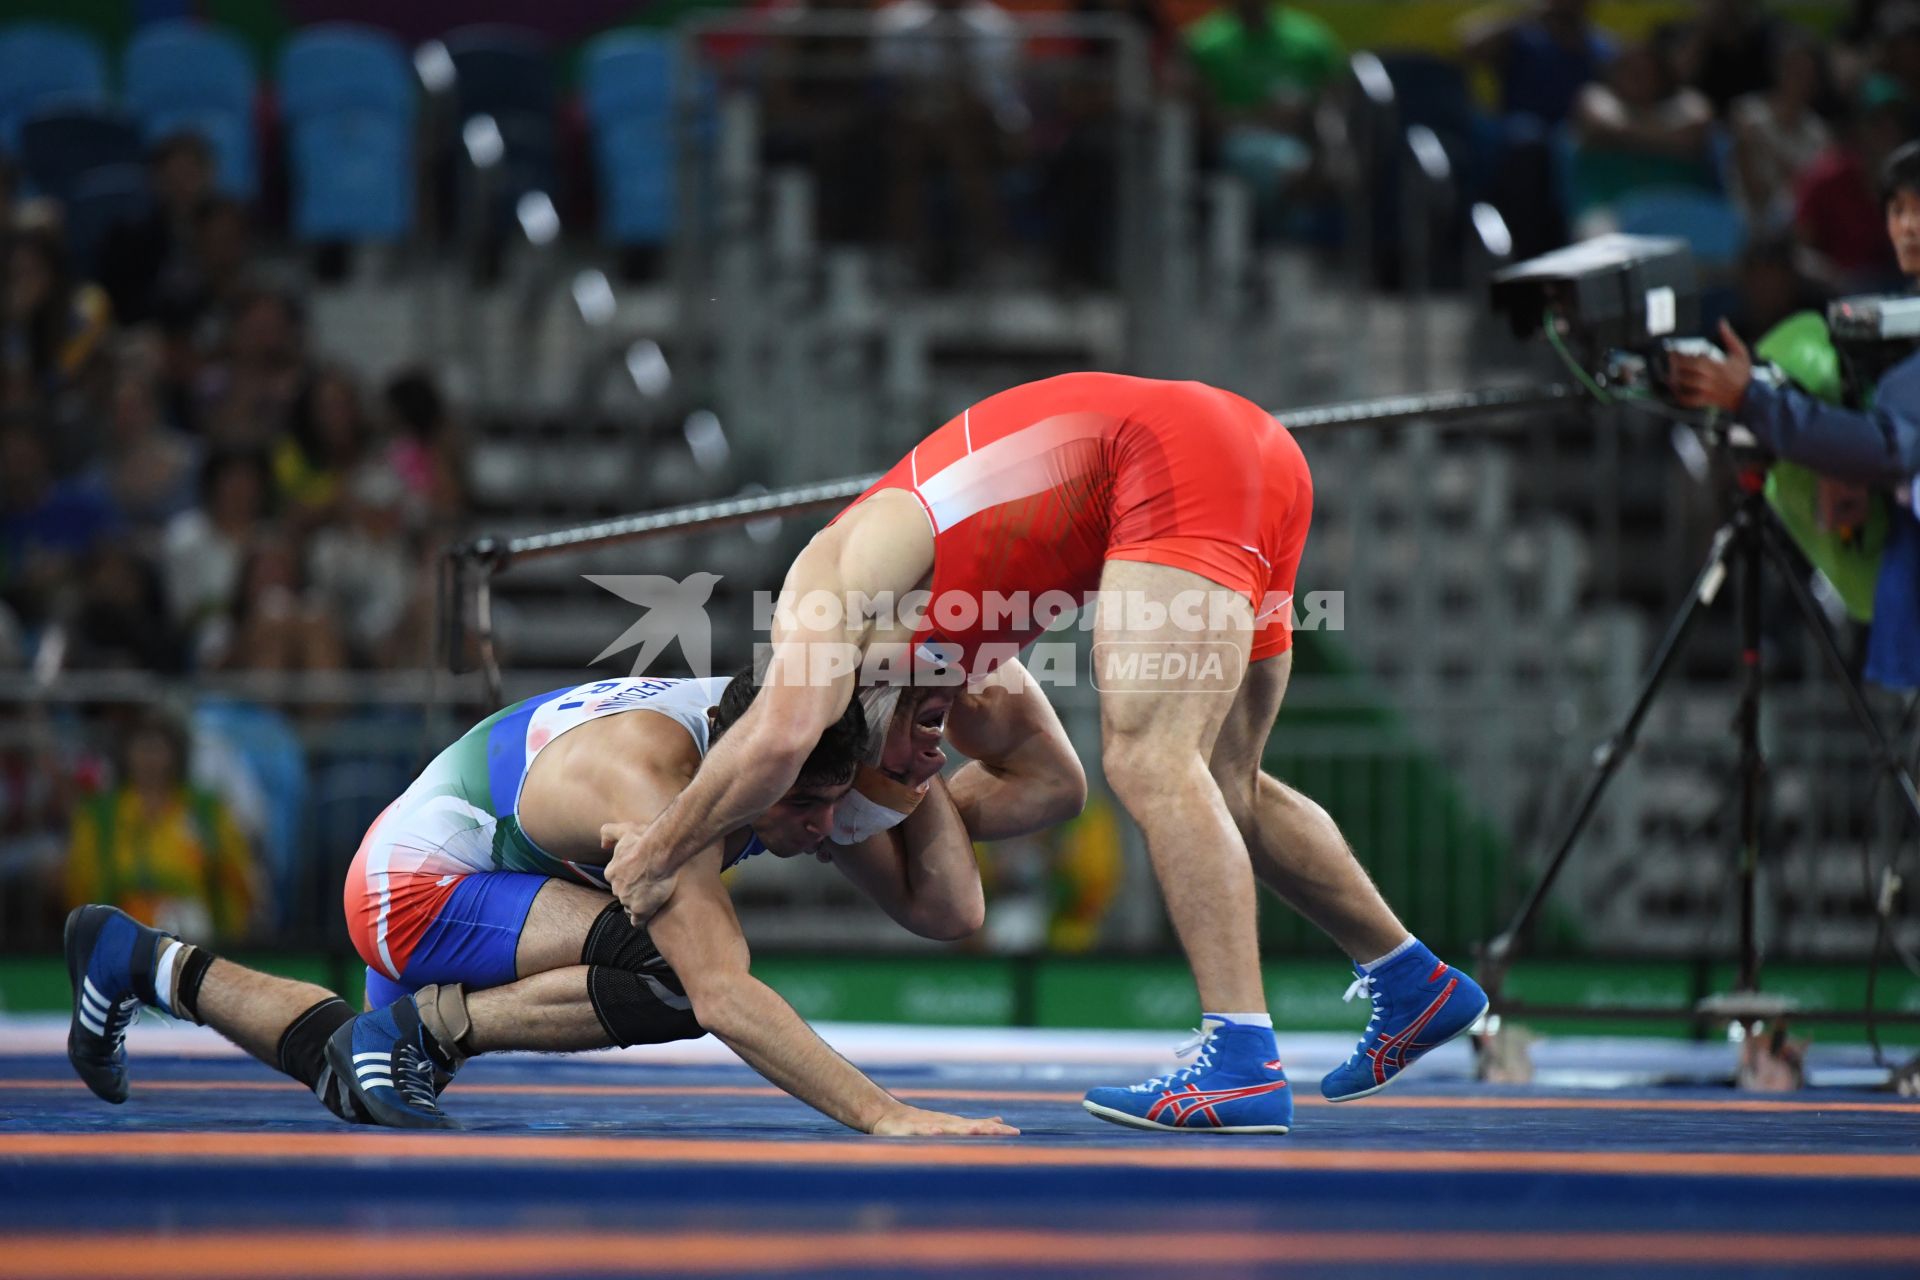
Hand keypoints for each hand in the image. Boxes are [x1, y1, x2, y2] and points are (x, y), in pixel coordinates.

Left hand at [601, 821, 677, 924]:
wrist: (660, 852)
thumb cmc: (644, 840)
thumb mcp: (624, 829)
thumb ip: (610, 833)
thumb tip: (603, 844)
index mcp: (612, 872)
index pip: (617, 881)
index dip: (629, 880)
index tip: (639, 877)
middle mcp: (616, 888)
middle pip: (623, 894)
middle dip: (633, 893)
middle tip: (648, 887)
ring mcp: (628, 901)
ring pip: (630, 907)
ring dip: (640, 905)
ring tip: (653, 900)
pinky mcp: (640, 910)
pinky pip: (638, 921)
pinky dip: (642, 920)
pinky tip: (649, 915)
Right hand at [869, 1105, 1018, 1136]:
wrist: (887, 1116)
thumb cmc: (921, 1123)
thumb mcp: (950, 1124)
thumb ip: (974, 1124)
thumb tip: (999, 1121)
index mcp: (954, 1125)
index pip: (979, 1126)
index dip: (996, 1130)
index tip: (1016, 1133)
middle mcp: (943, 1123)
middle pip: (967, 1126)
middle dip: (984, 1129)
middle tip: (1002, 1131)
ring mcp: (926, 1126)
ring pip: (947, 1127)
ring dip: (961, 1129)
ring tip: (975, 1131)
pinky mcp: (909, 1130)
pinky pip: (920, 1131)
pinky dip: (929, 1132)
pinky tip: (937, 1133)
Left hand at [1667, 319, 1753, 412]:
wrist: (1750, 395)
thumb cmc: (1744, 373)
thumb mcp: (1740, 352)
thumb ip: (1729, 337)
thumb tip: (1721, 321)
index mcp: (1718, 366)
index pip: (1695, 359)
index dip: (1682, 356)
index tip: (1674, 352)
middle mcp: (1711, 378)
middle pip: (1688, 371)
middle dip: (1676, 366)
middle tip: (1669, 362)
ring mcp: (1707, 391)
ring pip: (1686, 385)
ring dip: (1675, 379)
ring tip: (1669, 374)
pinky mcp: (1706, 400)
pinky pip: (1689, 400)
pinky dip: (1680, 396)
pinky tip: (1675, 390)